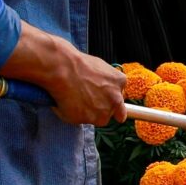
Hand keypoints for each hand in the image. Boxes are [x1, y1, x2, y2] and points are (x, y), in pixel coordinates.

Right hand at [2, 22, 127, 126]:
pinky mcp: (90, 119)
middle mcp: (116, 99)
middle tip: (86, 102)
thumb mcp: (101, 68)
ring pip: (97, 119)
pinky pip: (80, 120)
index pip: (122, 99)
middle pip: (111, 112)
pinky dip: (72, 115)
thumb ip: (106, 83)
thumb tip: (99, 91)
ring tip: (73, 100)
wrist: (62, 68)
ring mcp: (103, 111)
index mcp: (120, 82)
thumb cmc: (76, 64)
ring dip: (87, 114)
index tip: (108, 106)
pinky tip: (65, 102)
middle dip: (101, 109)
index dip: (113, 104)